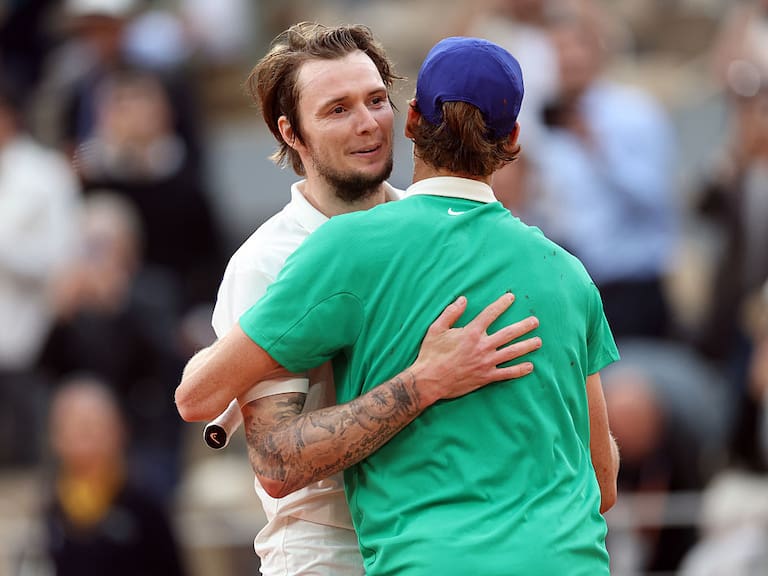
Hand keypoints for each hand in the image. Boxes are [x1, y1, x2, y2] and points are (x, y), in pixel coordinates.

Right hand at [410, 293, 540, 404]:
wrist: (429, 380)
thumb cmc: (431, 354)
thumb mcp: (436, 329)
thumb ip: (451, 313)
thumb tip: (463, 299)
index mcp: (471, 332)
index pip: (490, 314)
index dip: (502, 304)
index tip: (511, 297)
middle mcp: (482, 346)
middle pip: (509, 333)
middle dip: (524, 326)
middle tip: (535, 321)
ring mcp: (486, 362)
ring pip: (512, 352)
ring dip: (527, 346)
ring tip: (538, 341)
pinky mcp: (486, 377)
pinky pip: (507, 373)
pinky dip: (520, 370)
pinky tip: (530, 366)